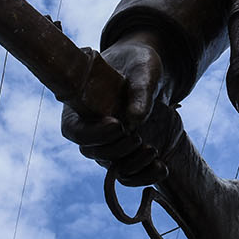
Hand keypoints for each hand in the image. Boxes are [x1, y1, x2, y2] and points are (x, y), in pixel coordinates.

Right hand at [60, 28, 170, 186]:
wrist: (149, 73)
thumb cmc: (138, 63)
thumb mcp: (143, 69)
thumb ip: (140, 90)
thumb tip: (135, 119)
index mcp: (81, 106)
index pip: (75, 130)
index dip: (93, 134)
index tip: (117, 125)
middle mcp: (92, 130)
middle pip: (94, 152)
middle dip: (116, 149)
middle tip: (138, 137)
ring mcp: (110, 143)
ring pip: (113, 167)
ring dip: (132, 165)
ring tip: (153, 151)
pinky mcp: (129, 153)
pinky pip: (131, 174)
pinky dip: (145, 176)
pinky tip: (162, 168)